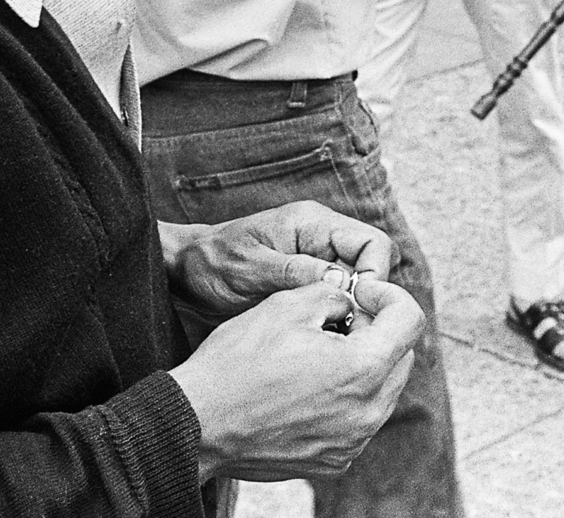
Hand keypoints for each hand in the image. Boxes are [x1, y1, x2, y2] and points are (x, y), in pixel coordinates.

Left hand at [163, 201, 396, 317]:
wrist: (187, 274)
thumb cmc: (213, 262)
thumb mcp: (249, 267)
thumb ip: (293, 271)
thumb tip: (339, 281)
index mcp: (312, 224)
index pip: (372, 242)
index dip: (375, 274)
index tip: (359, 304)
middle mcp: (322, 241)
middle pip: (374, 266)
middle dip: (369, 297)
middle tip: (352, 326)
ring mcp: (318, 264)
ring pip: (360, 289)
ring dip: (354, 312)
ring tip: (337, 336)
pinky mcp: (310, 287)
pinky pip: (340, 302)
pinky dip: (338, 320)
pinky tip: (324, 339)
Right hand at [168, 277, 423, 481]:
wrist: (198, 423)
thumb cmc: (237, 363)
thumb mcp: (286, 305)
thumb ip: (335, 295)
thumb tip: (351, 304)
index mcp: (363, 369)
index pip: (409, 320)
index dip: (388, 295)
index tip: (359, 293)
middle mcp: (367, 412)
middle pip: (400, 357)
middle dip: (377, 331)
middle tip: (335, 319)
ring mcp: (352, 441)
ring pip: (382, 390)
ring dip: (362, 365)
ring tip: (317, 352)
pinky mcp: (334, 459)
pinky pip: (358, 420)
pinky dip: (345, 398)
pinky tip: (307, 386)